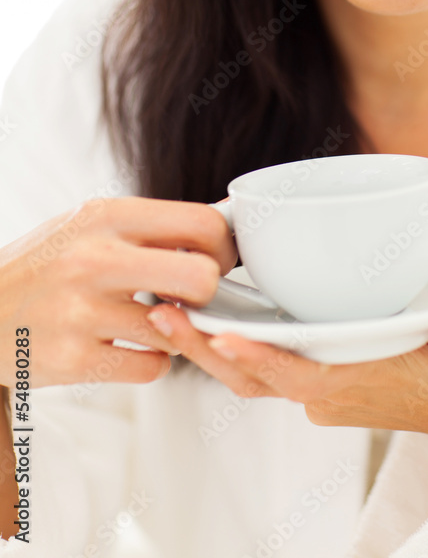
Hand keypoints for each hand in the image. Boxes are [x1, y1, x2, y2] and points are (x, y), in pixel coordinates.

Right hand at [0, 197, 236, 388]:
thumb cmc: (47, 263)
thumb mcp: (91, 223)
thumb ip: (151, 225)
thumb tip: (225, 225)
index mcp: (107, 216)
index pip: (202, 224)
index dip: (223, 247)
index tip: (216, 259)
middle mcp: (96, 260)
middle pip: (201, 278)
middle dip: (210, 291)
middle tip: (195, 296)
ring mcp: (84, 312)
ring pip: (179, 332)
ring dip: (176, 332)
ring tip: (149, 321)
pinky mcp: (75, 361)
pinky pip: (153, 368)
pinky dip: (150, 361)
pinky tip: (126, 346)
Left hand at [146, 303, 427, 454]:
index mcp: (365, 382)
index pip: (300, 376)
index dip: (260, 357)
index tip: (220, 333)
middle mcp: (333, 391)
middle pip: (256, 378)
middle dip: (208, 350)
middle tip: (162, 313)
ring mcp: (324, 388)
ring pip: (253, 374)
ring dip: (210, 346)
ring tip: (167, 309)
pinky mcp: (322, 376)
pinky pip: (267, 365)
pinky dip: (235, 342)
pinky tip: (211, 309)